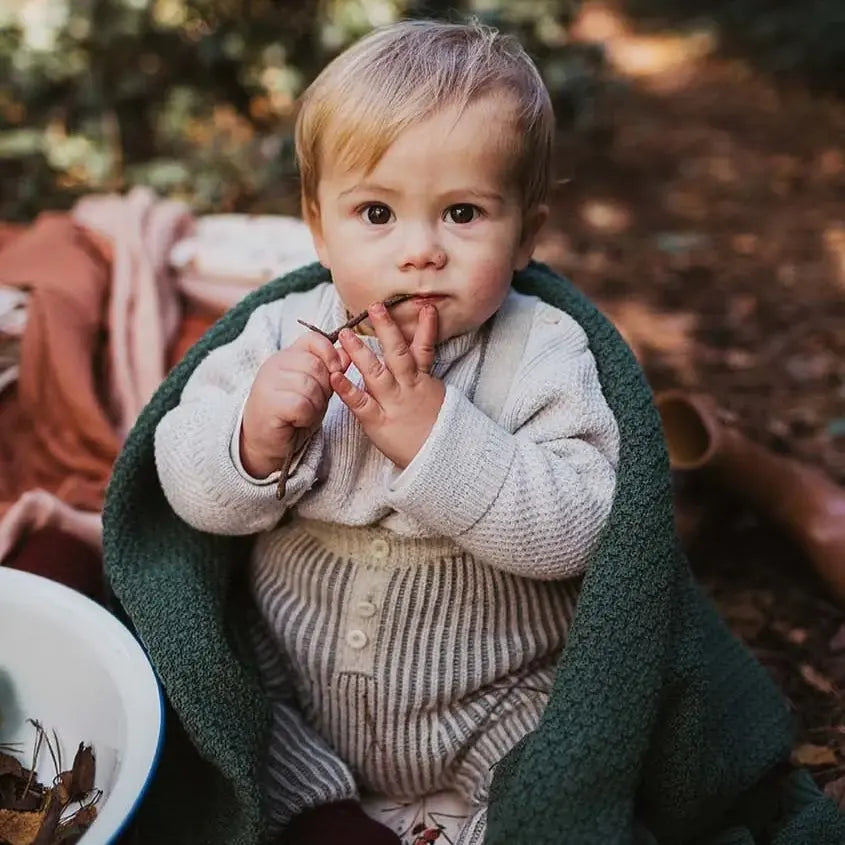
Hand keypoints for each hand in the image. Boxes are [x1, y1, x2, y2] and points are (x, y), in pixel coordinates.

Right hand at [241, 332, 348, 477]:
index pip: (313, 339)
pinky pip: (301, 405)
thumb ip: (330, 370)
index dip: (330, 354)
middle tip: (314, 402)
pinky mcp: (268, 404)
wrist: (265, 441)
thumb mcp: (317, 388)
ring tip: (305, 413)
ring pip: (310, 386)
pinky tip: (297, 421)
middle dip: (325, 388)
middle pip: (316, 366)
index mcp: (287, 356)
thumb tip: (347, 353)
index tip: (335, 373)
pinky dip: (306, 417)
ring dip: (316, 405)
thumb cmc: (293, 413)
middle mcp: (275, 364)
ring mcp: (268, 383)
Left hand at [332, 302, 444, 468]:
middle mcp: (407, 388)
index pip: (424, 349)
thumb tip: (420, 357)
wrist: (439, 459)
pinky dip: (347, 389)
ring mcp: (393, 404)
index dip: (425, 328)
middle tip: (375, 307)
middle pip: (397, 354)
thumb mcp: (438, 398)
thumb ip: (426, 377)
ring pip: (376, 373)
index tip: (425, 307)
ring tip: (346, 334)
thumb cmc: (437, 430)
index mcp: (423, 381)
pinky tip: (334, 376)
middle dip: (386, 329)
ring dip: (360, 352)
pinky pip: (361, 404)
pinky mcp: (378, 422)